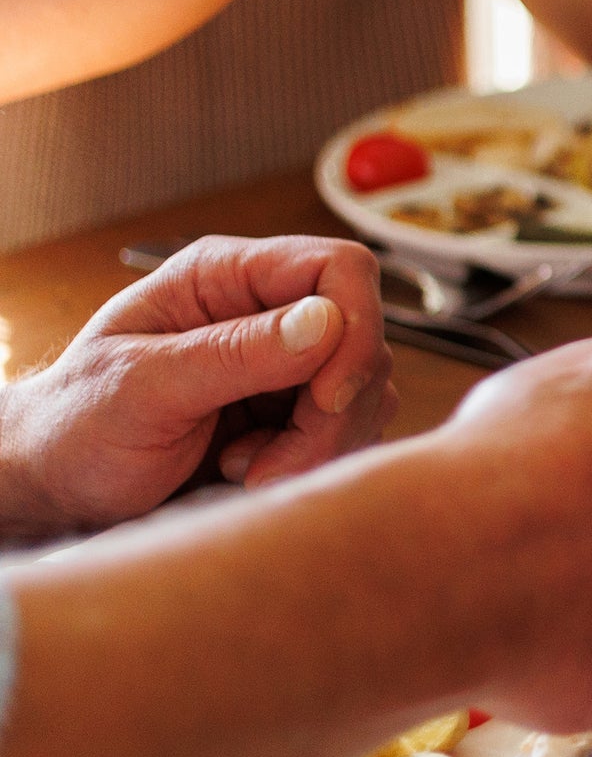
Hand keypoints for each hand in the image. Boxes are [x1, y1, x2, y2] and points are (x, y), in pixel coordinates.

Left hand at [0, 237, 393, 534]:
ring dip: (322, 443)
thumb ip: (232, 352)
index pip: (339, 268)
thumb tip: (324, 319)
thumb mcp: (140, 388)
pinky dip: (316, 459)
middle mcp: (267, 310)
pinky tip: (254, 472)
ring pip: (366, 389)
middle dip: (332, 411)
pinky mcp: (297, 411)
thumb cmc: (75, 428)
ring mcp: (287, 361)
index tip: (327, 398)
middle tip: (268, 464)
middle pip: (361, 338)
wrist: (59, 488)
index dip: (354, 326)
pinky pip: (352, 427)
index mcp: (226, 277)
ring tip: (246, 469)